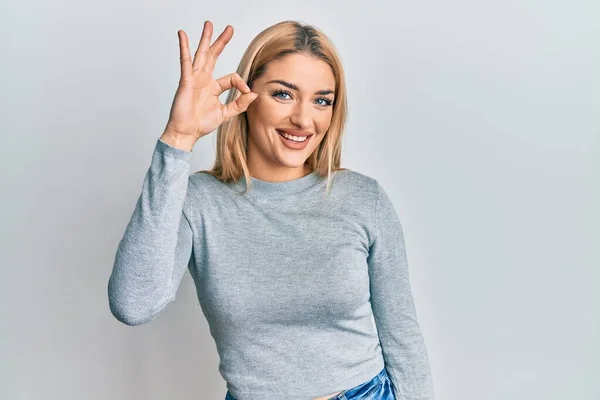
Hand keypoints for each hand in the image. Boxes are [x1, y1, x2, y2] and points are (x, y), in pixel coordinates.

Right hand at [162, 21, 257, 147]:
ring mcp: (194, 78)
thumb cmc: (201, 124)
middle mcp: (204, 80)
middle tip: (229, 29)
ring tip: (209, 24)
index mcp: (214, 87)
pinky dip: (184, 47)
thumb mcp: (226, 113)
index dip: (241, 83)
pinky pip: (185, 61)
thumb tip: (254, 94)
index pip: (231, 77)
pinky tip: (183, 35)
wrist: (186, 132)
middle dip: (221, 42)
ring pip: (201, 54)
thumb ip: (240, 104)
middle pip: (214, 56)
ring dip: (205, 39)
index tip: (247, 92)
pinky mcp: (186, 80)